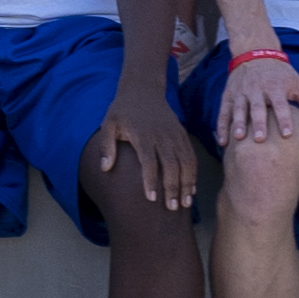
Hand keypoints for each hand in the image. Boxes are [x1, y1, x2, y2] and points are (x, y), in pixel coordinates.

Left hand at [94, 71, 204, 218]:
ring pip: (186, 162)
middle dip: (173, 188)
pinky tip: (192, 188)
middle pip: (171, 165)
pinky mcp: (182, 134)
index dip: (151, 181)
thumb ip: (106, 146)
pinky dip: (193, 173)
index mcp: (143, 135)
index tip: (152, 199)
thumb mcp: (108, 124)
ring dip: (187, 183)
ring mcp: (174, 135)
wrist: (142, 89)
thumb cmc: (122, 110)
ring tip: (186, 203)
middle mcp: (162, 136)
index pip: (149, 162)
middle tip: (172, 208)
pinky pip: (191, 156)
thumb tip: (104, 168)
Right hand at [213, 48, 298, 142]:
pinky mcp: (228, 96)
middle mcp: (257, 89)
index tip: (287, 134)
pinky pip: (224, 112)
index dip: (284, 119)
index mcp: (275, 87)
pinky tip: (222, 142)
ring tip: (239, 138)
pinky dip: (221, 127)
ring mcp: (240, 92)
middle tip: (259, 139)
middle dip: (258, 123)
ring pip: (239, 109)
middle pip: (257, 108)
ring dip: (238, 124)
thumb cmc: (282, 75)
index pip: (281, 105)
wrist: (255, 54)